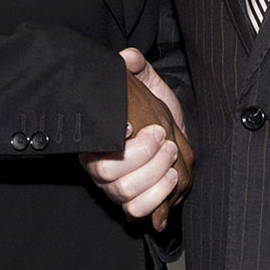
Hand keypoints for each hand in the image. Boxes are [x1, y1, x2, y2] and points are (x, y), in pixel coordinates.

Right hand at [80, 45, 193, 229]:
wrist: (167, 132)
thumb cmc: (152, 108)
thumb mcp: (146, 83)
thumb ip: (137, 67)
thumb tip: (128, 57)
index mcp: (97, 137)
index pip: (98, 146)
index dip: (115, 140)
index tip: (131, 125)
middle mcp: (100, 166)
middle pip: (111, 175)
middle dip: (145, 157)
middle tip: (165, 140)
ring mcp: (114, 187)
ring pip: (126, 195)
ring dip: (154, 180)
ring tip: (172, 160)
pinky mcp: (131, 203)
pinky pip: (138, 213)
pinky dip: (157, 202)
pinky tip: (170, 184)